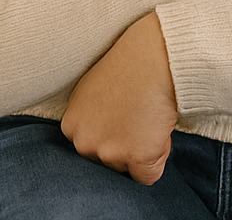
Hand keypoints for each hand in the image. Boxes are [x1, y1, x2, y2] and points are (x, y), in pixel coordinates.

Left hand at [61, 12, 177, 184]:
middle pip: (106, 162)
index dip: (112, 133)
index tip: (124, 116)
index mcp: (71, 124)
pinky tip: (160, 131)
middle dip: (124, 146)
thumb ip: (92, 114)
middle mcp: (84, 142)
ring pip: (128, 168)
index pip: (89, 146)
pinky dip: (158, 158)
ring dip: (143, 151)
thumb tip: (103, 128)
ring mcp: (110, 152)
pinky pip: (149, 176)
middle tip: (140, 117)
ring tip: (151, 118)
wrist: (156, 56)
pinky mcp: (137, 157)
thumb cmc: (132, 61)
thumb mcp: (95, 86)